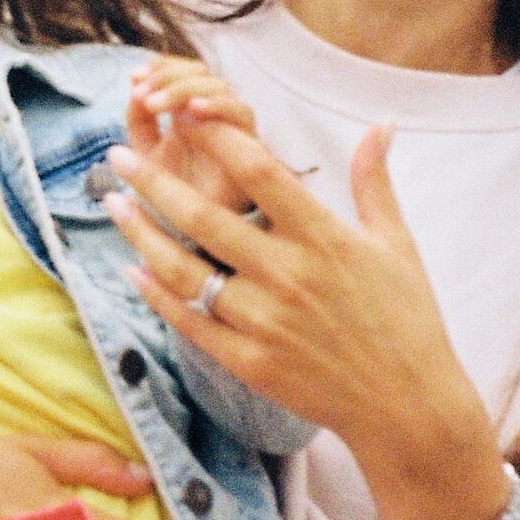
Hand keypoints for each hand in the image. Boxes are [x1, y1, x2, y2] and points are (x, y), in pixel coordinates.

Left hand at [102, 118, 511, 519]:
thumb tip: (380, 122)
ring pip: (185, 270)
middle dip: (154, 182)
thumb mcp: (397, 244)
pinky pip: (190, 322)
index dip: (216, 135)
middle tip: (117, 157)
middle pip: (205, 216)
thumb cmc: (407, 320)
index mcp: (324, 237)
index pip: (258, 170)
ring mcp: (264, 322)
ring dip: (142, 235)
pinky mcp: (249, 362)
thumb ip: (374, 180)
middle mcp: (289, 275)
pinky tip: (130, 269)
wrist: (407, 407)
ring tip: (112, 205)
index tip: (184, 112)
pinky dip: (156, 295)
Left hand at [128, 57, 258, 212]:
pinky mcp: (252, 149)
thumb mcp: (145, 156)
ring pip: (222, 89)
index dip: (161, 67)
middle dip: (169, 77)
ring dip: (185, 88)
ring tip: (155, 104)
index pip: (184, 72)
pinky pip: (244, 115)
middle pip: (203, 74)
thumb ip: (140, 121)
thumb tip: (134, 87)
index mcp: (190, 116)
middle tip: (143, 96)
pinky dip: (218, 106)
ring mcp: (234, 132)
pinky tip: (192, 109)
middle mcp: (214, 119)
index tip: (134, 79)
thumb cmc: (168, 201)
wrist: (187, 241)